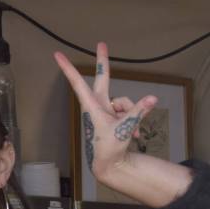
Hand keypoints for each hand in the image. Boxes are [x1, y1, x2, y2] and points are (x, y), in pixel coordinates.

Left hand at [55, 43, 156, 181]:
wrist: (109, 165)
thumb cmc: (109, 148)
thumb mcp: (124, 129)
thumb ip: (138, 112)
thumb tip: (152, 98)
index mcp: (92, 106)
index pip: (78, 83)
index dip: (68, 68)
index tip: (57, 55)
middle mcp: (97, 105)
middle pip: (103, 79)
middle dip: (104, 62)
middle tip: (102, 43)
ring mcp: (106, 110)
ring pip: (123, 101)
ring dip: (131, 114)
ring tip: (131, 132)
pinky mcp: (113, 116)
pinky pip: (128, 111)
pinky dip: (133, 121)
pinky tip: (134, 135)